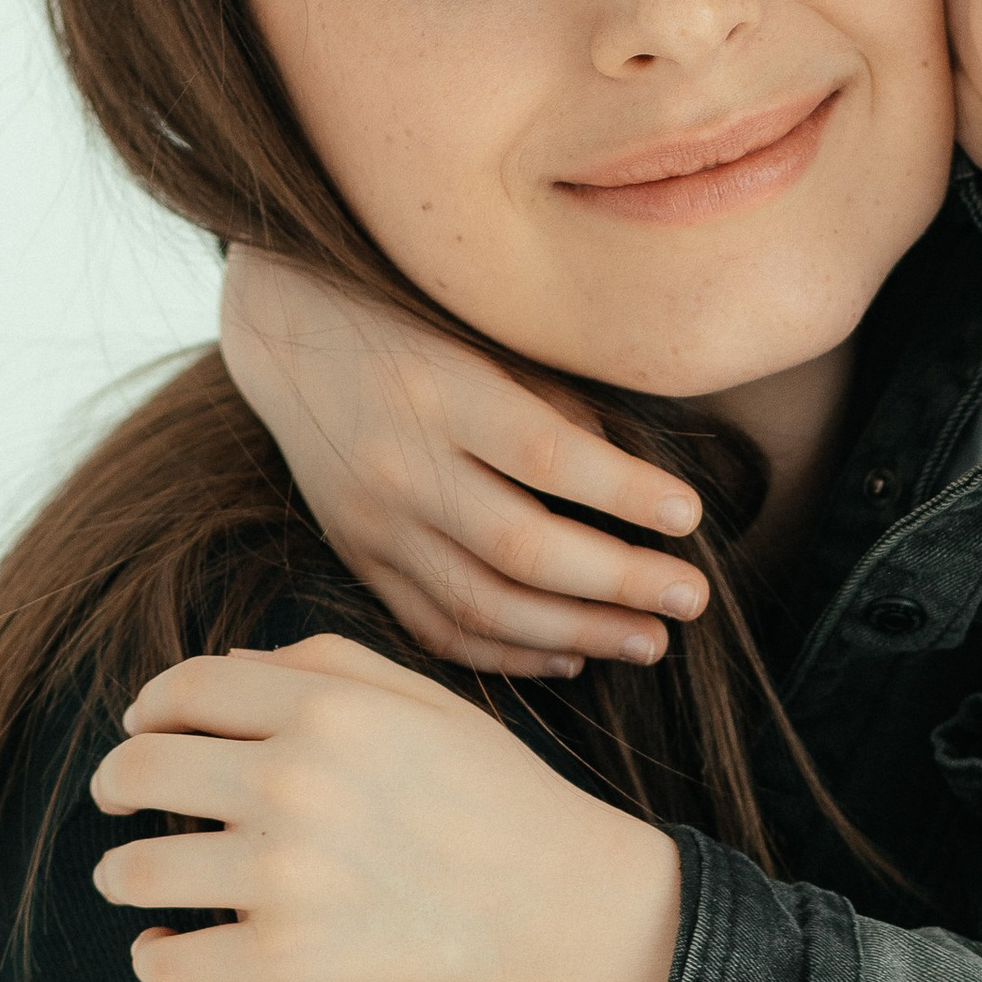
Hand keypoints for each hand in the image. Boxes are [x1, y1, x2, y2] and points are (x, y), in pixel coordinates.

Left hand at [88, 633, 682, 981]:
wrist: (561, 909)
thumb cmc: (499, 798)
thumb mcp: (427, 701)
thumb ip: (324, 665)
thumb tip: (219, 667)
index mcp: (326, 710)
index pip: (182, 690)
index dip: (148, 708)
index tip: (141, 729)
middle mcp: (293, 784)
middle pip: (137, 771)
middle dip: (113, 784)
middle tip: (116, 802)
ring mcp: (284, 878)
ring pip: (134, 871)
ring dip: (120, 874)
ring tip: (132, 880)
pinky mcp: (286, 964)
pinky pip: (168, 964)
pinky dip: (153, 957)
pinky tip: (166, 945)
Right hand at [219, 247, 710, 675]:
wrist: (292, 336)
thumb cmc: (418, 322)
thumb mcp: (490, 337)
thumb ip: (557, 408)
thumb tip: (635, 492)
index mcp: (444, 392)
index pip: (548, 456)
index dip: (624, 493)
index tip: (690, 516)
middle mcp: (402, 465)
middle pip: (521, 548)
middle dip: (617, 584)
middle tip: (690, 600)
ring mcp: (373, 523)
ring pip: (481, 603)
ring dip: (575, 633)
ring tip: (648, 641)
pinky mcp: (357, 557)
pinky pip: (435, 628)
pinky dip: (506, 654)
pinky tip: (569, 658)